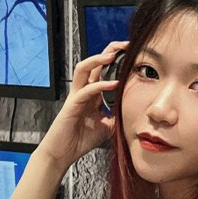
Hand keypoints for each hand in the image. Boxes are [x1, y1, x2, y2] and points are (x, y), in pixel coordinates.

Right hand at [37, 40, 129, 169]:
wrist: (62, 153)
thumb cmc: (81, 139)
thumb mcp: (107, 127)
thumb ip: (117, 116)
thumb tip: (134, 113)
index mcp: (92, 94)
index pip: (103, 70)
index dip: (116, 59)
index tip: (132, 53)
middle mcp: (83, 91)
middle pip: (93, 63)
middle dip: (109, 51)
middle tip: (125, 44)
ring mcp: (76, 96)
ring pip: (83, 69)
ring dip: (98, 60)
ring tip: (113, 55)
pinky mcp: (72, 105)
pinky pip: (86, 91)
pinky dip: (100, 85)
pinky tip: (114, 84)